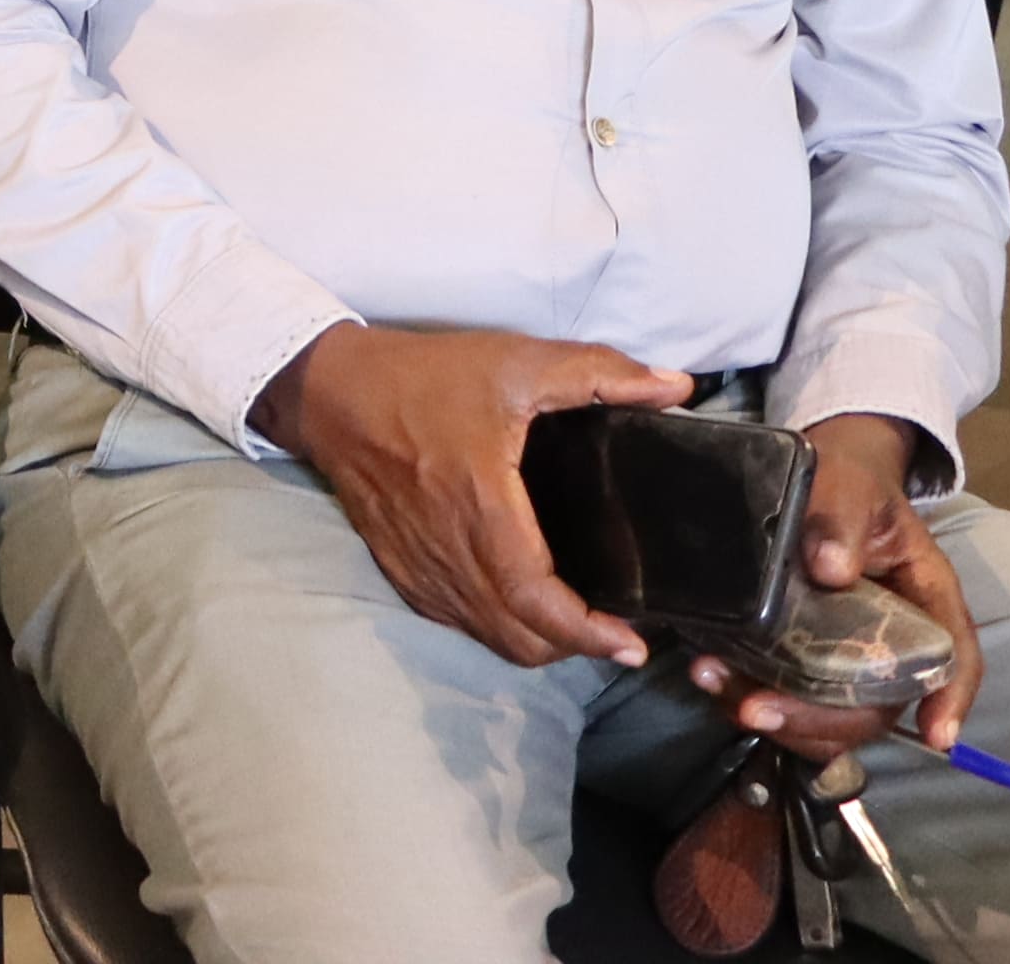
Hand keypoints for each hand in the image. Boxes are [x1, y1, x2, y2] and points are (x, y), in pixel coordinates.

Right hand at [246, 322, 688, 672]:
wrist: (332, 391)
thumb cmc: (425, 377)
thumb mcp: (516, 362)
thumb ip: (600, 373)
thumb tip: (677, 387)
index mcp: (482, 507)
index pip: (538, 601)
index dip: (589, 634)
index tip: (633, 644)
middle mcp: (449, 552)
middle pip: (520, 638)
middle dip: (575, 647)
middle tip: (617, 629)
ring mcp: (422, 569)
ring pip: (490, 637)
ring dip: (538, 640)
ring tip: (577, 620)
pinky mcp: (401, 570)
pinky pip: (459, 621)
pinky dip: (498, 626)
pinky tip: (519, 600)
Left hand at [704, 415, 980, 757]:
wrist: (818, 481)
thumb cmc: (847, 481)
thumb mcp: (848, 485)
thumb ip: (841, 516)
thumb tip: (831, 568)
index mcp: (926, 597)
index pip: (955, 655)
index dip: (950, 696)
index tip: (936, 735)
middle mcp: (896, 640)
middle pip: (880, 703)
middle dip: (821, 720)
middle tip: (758, 711)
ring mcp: (850, 657)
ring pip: (832, 716)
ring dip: (779, 719)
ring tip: (718, 687)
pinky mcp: (807, 661)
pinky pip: (792, 700)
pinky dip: (751, 698)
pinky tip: (711, 677)